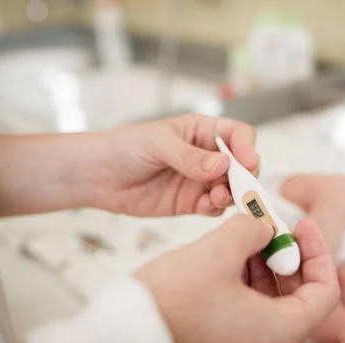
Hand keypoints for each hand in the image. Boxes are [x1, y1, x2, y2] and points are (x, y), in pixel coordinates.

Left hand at [0, 114, 257, 219]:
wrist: (96, 176)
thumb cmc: (124, 147)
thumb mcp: (158, 144)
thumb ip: (191, 157)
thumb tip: (224, 165)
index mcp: (202, 131)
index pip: (239, 135)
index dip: (248, 148)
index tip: (248, 163)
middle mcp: (206, 156)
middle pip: (241, 166)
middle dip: (244, 177)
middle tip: (237, 188)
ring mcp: (200, 181)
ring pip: (231, 189)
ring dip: (231, 195)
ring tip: (217, 198)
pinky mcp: (190, 203)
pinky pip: (214, 208)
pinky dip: (216, 209)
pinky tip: (204, 207)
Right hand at [135, 215, 339, 342]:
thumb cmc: (167, 305)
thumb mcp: (216, 252)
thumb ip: (251, 229)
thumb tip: (263, 226)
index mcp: (278, 334)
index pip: (324, 292)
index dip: (318, 252)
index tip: (301, 226)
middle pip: (297, 298)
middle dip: (285, 256)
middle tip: (269, 226)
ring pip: (270, 305)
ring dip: (262, 268)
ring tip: (243, 237)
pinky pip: (248, 316)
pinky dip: (245, 286)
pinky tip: (226, 260)